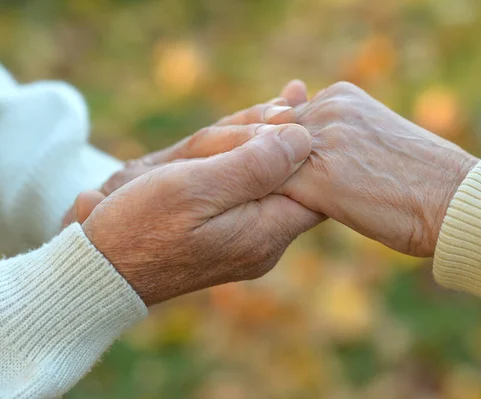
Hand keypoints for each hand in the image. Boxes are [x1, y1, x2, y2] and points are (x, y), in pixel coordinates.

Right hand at [83, 124, 321, 305]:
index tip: (304, 104)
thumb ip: (254, 165)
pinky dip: (242, 160)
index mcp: (264, 232)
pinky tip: (249, 134)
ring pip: (264, 179)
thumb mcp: (196, 188)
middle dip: (279, 136)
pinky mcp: (225, 234)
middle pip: (289, 177)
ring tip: (282, 101)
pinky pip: (244, 190)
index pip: (316, 187)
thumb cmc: (141, 226)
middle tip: (294, 94)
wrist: (101, 268)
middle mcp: (262, 240)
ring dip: (261, 143)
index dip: (312, 144)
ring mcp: (244, 239)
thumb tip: (302, 138)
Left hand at [271, 82, 477, 256]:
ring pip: (265, 161)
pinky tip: (269, 220)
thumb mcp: (374, 139)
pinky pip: (274, 188)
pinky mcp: (319, 179)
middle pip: (268, 136)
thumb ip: (337, 135)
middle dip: (259, 164)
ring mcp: (323, 141)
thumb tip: (303, 147)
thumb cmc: (419, 177)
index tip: (269, 169)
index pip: (284, 118)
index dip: (272, 148)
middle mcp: (328, 109)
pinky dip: (267, 203)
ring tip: (260, 206)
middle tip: (257, 189)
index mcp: (340, 95)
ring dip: (258, 184)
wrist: (454, 199)